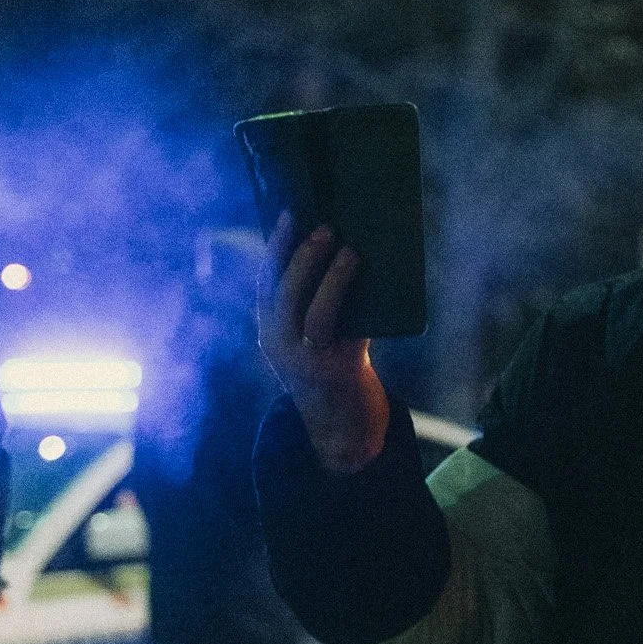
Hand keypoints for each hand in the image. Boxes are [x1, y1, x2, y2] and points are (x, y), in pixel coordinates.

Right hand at [257, 212, 389, 472]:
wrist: (342, 429)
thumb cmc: (329, 370)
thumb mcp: (307, 338)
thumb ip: (310, 304)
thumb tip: (335, 248)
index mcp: (269, 331)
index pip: (265, 282)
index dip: (275, 247)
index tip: (288, 214)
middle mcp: (281, 345)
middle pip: (286, 295)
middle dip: (304, 258)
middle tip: (325, 228)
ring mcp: (309, 360)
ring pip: (318, 314)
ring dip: (334, 281)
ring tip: (351, 253)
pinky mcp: (340, 372)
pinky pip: (353, 333)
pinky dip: (364, 308)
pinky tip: (377, 286)